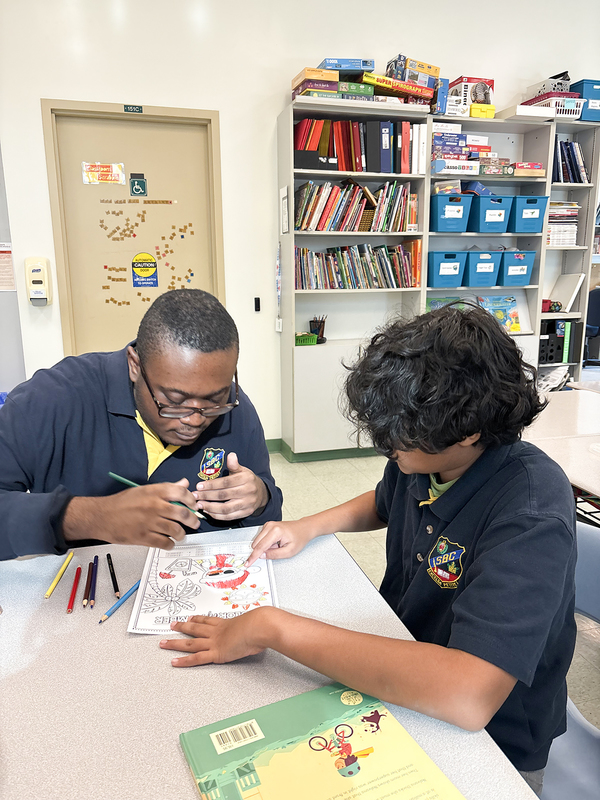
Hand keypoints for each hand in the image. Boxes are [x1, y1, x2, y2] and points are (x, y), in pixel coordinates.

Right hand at [62, 478, 200, 549]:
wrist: (102, 516)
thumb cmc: (122, 502)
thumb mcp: (144, 490)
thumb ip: (166, 488)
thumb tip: (184, 484)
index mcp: (154, 492)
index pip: (181, 492)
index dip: (191, 500)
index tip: (193, 505)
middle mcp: (154, 506)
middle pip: (183, 513)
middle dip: (192, 520)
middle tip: (194, 523)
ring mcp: (149, 522)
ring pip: (176, 530)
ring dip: (182, 534)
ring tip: (181, 535)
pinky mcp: (144, 537)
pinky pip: (165, 543)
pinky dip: (170, 544)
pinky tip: (169, 543)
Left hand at [160, 608, 270, 665]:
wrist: (260, 626)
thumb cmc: (261, 624)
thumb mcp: (257, 623)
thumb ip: (255, 627)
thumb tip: (266, 625)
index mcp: (227, 623)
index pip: (208, 620)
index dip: (198, 619)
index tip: (191, 617)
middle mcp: (217, 631)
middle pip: (195, 628)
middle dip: (182, 626)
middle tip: (172, 625)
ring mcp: (214, 642)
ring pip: (190, 643)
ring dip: (175, 642)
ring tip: (163, 643)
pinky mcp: (216, 654)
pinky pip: (196, 658)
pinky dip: (184, 661)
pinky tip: (174, 662)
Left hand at [194, 452, 268, 520]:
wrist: (262, 494)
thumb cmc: (248, 481)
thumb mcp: (243, 470)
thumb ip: (234, 465)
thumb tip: (231, 455)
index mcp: (246, 479)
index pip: (226, 482)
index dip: (211, 485)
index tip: (199, 486)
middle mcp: (247, 491)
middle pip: (224, 495)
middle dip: (207, 496)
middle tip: (195, 496)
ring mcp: (247, 504)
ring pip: (226, 508)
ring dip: (210, 507)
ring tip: (200, 505)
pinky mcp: (245, 513)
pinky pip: (229, 516)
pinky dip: (217, 515)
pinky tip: (208, 511)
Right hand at [245, 519, 315, 565]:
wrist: (304, 528)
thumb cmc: (299, 538)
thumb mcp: (289, 551)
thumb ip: (274, 555)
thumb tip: (262, 555)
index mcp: (275, 531)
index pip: (260, 547)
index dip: (253, 557)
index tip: (247, 563)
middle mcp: (270, 526)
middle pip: (256, 544)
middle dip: (264, 550)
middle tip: (277, 549)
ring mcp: (268, 524)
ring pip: (258, 541)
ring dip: (266, 546)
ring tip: (278, 544)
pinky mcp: (267, 526)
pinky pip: (261, 538)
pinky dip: (267, 543)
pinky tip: (276, 542)